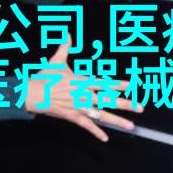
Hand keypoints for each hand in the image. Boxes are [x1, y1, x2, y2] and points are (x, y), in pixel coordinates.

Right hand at [24, 42, 141, 140]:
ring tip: (130, 126)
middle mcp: (83, 95)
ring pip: (101, 115)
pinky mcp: (72, 116)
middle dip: (125, 104)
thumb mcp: (56, 61)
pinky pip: (86, 125)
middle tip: (140, 108)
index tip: (131, 85)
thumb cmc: (44, 77)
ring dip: (117, 121)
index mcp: (82, 81)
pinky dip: (96, 132)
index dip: (118, 84)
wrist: (32, 94)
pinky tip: (105, 139)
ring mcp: (79, 107)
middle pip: (108, 100)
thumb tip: (68, 34)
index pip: (104, 83)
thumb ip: (64, 48)